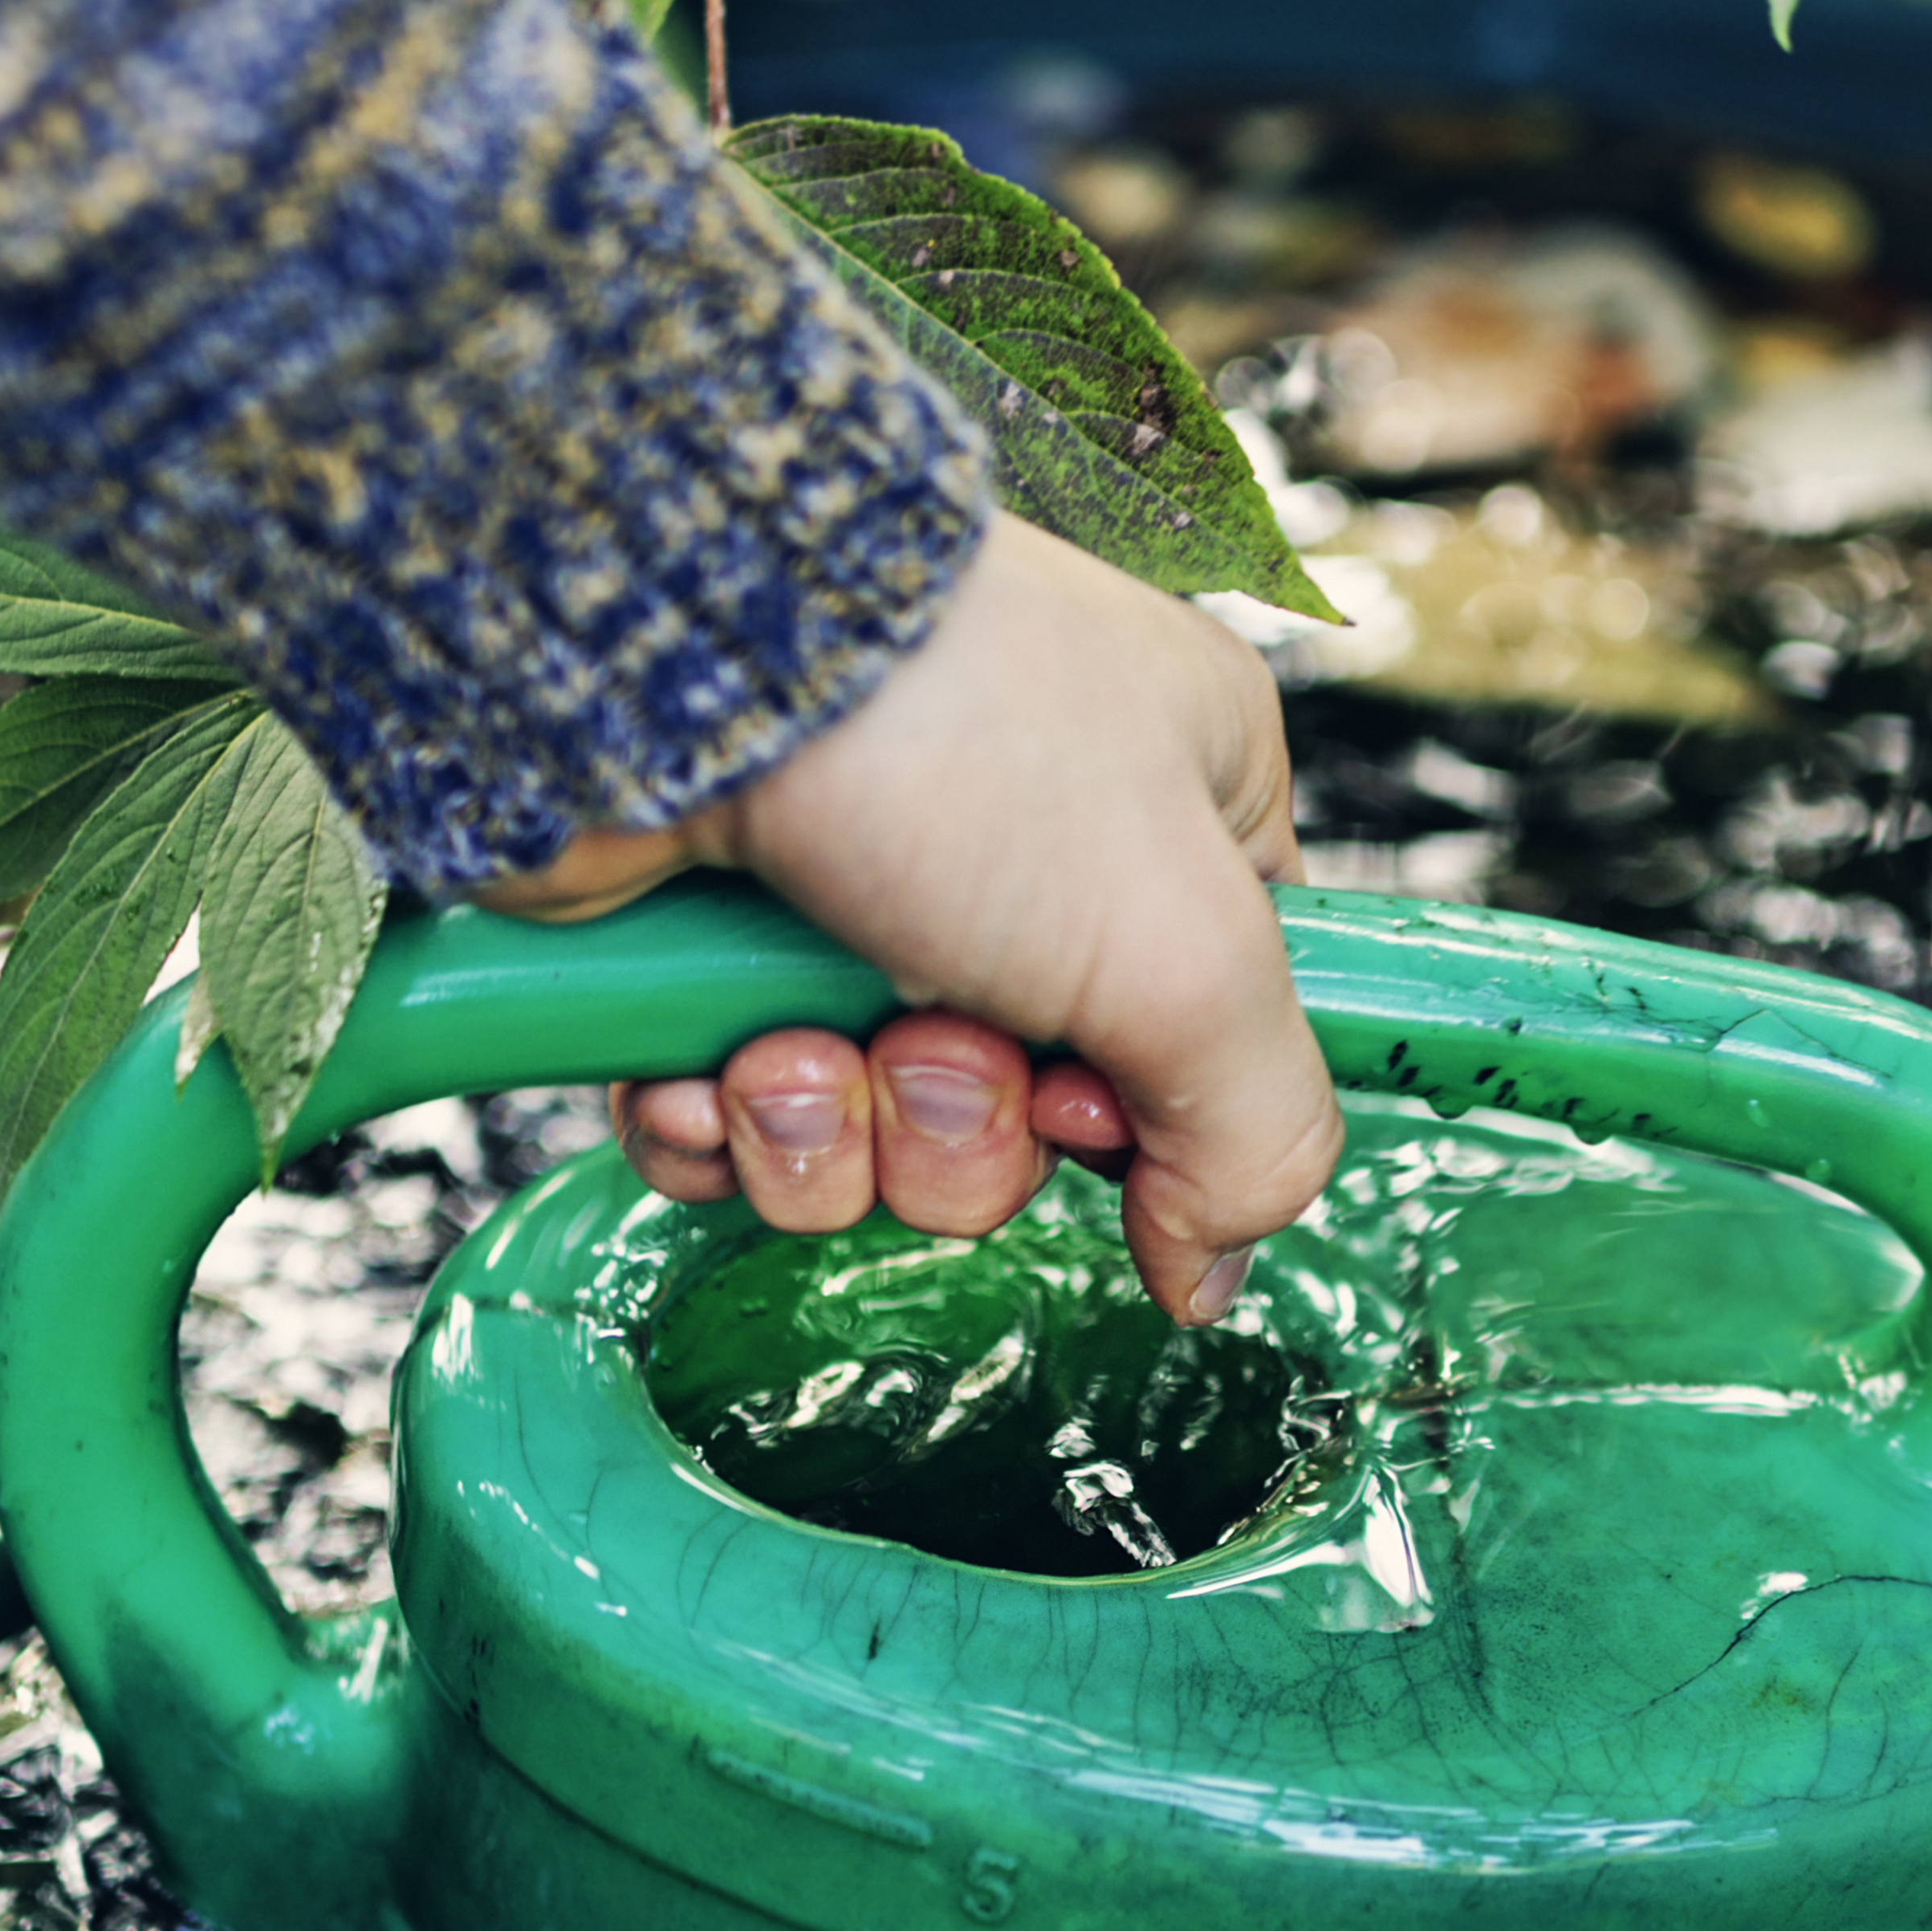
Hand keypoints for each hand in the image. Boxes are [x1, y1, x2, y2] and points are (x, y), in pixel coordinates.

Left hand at [501, 518, 1334, 1322]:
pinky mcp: (708, 957)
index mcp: (1177, 816)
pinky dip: (715, 1126)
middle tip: (920, 1040)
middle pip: (1031, 1127)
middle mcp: (1022, 863)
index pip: (1215, 1036)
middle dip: (959, 1132)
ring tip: (785, 1042)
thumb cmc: (955, 743)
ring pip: (874, 1146)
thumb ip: (1258, 1132)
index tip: (1088, 1102)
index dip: (1150, 1115)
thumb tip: (1213, 1272)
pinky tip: (698, 1062)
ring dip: (828, 1134)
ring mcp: (855, 907)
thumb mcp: (1188, 950)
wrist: (672, 658)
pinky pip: (734, 1131)